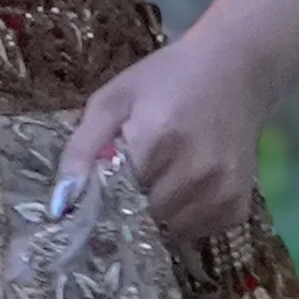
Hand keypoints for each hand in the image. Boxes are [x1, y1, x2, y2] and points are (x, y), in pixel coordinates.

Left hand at [49, 16, 270, 247]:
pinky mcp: (239, 205)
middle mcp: (195, 171)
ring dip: (159, 213)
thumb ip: (81, 149)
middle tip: (137, 173)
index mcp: (157, 140)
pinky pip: (198, 231)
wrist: (236, 67)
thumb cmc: (167, 79)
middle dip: (133, 204)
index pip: (115, 200)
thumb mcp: (114, 99)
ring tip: (163, 175)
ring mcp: (222, 191)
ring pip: (171, 230)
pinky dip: (186, 217)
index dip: (105, 197)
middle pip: (143, 218)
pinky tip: (187, 184)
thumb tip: (60, 206)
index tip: (104, 186)